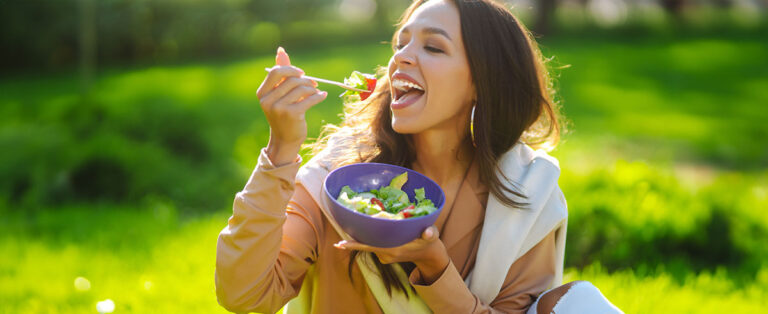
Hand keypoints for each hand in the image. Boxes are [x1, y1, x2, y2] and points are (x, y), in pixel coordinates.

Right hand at [257, 47, 327, 165]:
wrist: (285, 139)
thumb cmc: (284, 113)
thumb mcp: (280, 94)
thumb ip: (281, 73)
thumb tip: (281, 50)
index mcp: (262, 93)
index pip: (275, 71)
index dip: (290, 69)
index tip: (301, 74)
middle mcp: (268, 100)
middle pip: (291, 80)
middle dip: (305, 80)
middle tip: (314, 84)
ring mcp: (279, 108)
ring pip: (301, 89)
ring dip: (312, 89)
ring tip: (316, 92)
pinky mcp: (291, 115)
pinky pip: (309, 99)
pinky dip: (318, 96)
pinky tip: (322, 96)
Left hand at [334, 226, 449, 283]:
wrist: (428, 254)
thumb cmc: (429, 241)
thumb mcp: (432, 235)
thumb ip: (430, 233)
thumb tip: (429, 232)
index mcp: (394, 250)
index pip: (370, 247)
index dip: (355, 245)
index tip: (339, 244)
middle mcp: (386, 255)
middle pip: (365, 245)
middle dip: (353, 240)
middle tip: (339, 236)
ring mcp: (384, 256)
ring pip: (370, 244)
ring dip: (364, 235)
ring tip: (359, 222)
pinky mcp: (384, 254)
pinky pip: (374, 244)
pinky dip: (371, 238)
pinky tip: (370, 229)